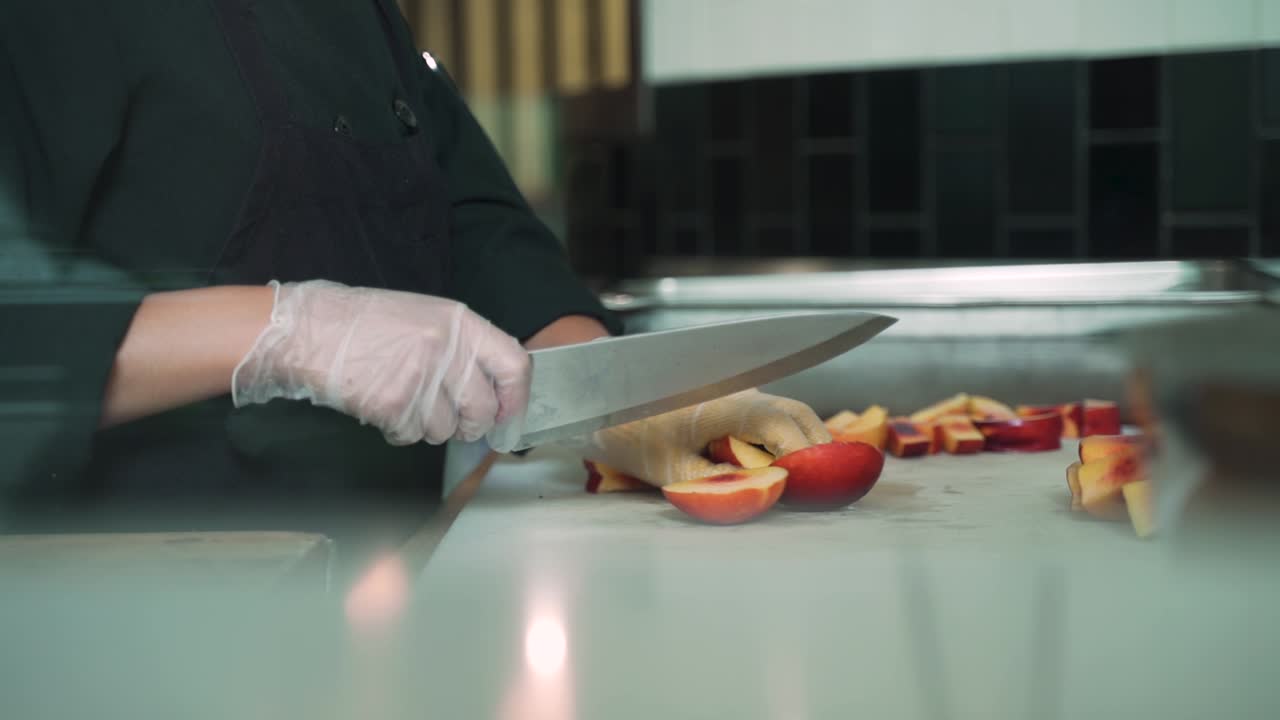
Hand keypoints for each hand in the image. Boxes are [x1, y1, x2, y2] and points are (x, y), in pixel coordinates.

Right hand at [231, 280, 530, 445]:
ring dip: (428, 427)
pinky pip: (411, 436)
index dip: (516, 399)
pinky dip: (399, 432)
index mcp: (459, 322)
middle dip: (472, 426)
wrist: (307, 329)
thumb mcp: (424, 317)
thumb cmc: (365, 324)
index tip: (508, 417)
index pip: (514, 365)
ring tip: (404, 401)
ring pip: (446, 429)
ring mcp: (420, 376)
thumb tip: (493, 391)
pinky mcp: (393, 404)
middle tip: (457, 425)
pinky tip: (382, 408)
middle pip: (483, 408)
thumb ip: (462, 348)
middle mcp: (446, 348)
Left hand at [572, 389, 830, 486]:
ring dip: (804, 441)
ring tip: (814, 479)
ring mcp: (737, 391)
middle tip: (830, 485)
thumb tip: (771, 495)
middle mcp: (739, 390)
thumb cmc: (630, 433)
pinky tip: (786, 464)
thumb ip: (724, 485)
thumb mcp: (673, 472)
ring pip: (787, 411)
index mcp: (726, 402)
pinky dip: (787, 437)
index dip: (806, 458)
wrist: (597, 397)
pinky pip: (771, 415)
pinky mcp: (731, 399)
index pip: (784, 426)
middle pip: (797, 413)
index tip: (816, 488)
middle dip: (818, 448)